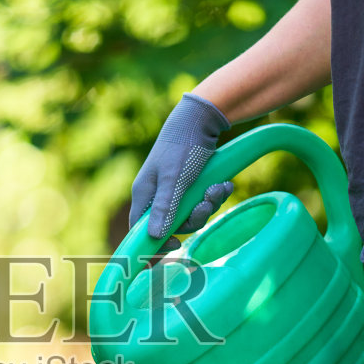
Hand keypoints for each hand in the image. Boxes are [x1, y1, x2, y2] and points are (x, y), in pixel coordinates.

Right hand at [131, 93, 236, 239]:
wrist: (200, 118)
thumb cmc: (182, 146)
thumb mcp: (174, 179)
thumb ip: (165, 207)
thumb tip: (154, 237)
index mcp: (145, 194)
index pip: (141, 229)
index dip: (156, 242)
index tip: (176, 244)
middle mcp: (157, 194)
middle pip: (173, 224)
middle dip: (195, 217)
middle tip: (207, 203)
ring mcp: (174, 189)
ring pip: (191, 212)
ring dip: (209, 204)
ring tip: (219, 187)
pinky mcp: (190, 183)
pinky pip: (201, 200)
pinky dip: (214, 195)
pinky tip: (223, 183)